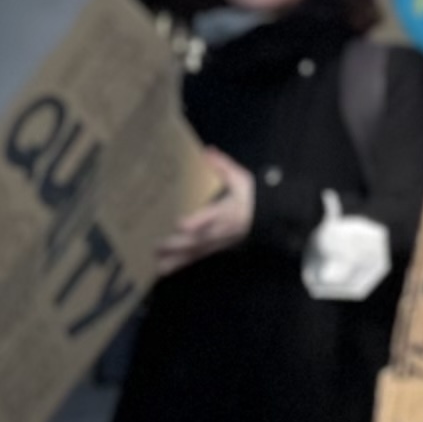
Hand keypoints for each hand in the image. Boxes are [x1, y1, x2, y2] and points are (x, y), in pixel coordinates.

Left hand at [154, 150, 253, 274]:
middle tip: (157, 246)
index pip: (213, 217)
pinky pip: (195, 258)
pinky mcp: (213, 248)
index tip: (182, 224)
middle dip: (179, 244)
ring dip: (175, 258)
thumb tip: (208, 151)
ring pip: (195, 252)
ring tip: (156, 262)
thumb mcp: (241, 179)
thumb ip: (224, 166)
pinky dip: (179, 264)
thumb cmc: (250, 197)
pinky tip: (162, 270)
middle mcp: (221, 230)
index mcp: (227, 211)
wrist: (267, 219)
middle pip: (199, 240)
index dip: (198, 222)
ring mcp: (216, 242)